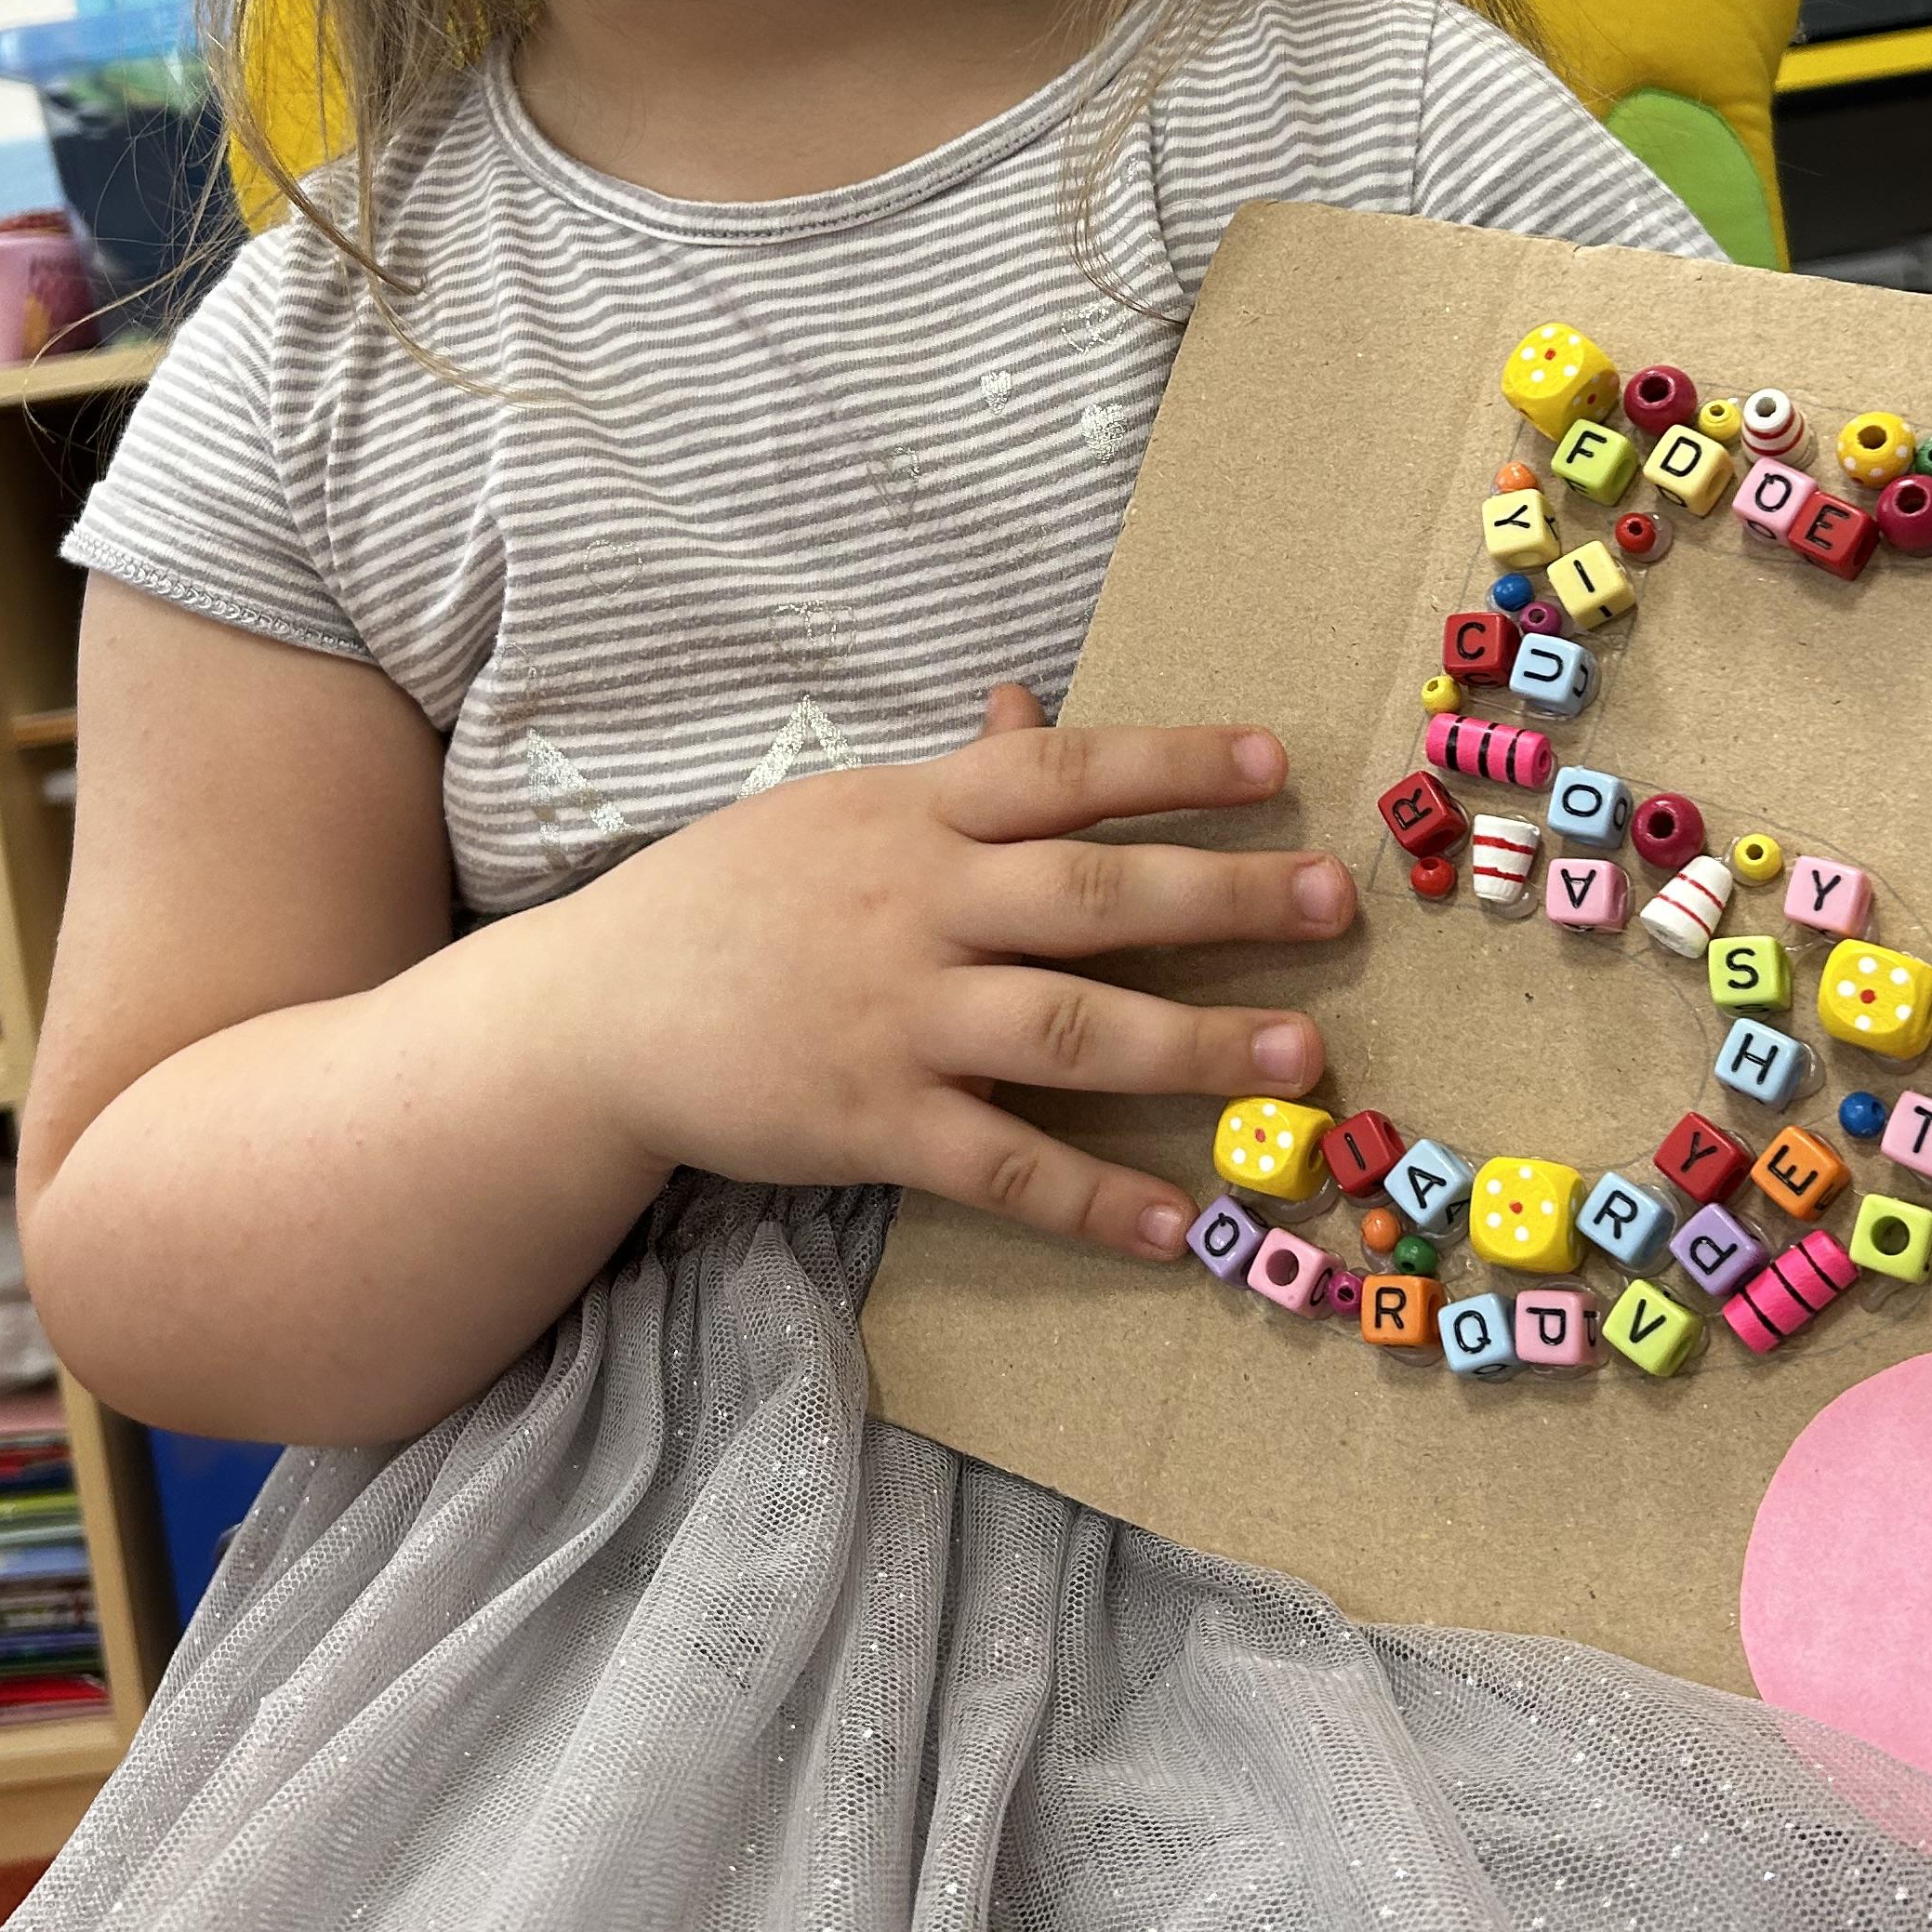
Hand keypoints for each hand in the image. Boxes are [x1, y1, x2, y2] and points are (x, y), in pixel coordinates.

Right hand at [519, 687, 1351, 1257]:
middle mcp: (917, 906)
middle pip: (1093, 895)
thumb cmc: (728, 898)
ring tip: (1304, 1061)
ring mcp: (897, 1018)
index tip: (1279, 765)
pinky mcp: (873, 1123)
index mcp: (913, 815)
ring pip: (1071, 1029)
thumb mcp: (834, 810)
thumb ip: (948, 778)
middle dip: (1224, 898)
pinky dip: (1097, 1198)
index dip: (1174, 763)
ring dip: (1197, 1046)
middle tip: (1335, 907)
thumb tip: (1028, 708)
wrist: (596, 1012)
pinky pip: (1004, 1165)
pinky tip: (1181, 1224)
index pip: (1064, 773)